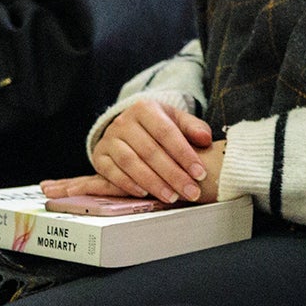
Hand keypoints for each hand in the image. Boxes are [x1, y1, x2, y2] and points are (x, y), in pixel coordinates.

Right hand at [84, 100, 215, 202]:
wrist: (128, 127)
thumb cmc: (158, 126)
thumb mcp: (176, 120)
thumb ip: (193, 128)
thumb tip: (206, 139)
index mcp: (145, 108)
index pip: (166, 132)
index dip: (184, 154)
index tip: (200, 174)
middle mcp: (123, 122)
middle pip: (150, 151)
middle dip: (173, 175)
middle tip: (191, 192)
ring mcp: (109, 139)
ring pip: (130, 163)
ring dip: (153, 183)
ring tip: (172, 197)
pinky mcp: (99, 156)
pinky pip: (112, 173)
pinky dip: (128, 185)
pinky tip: (145, 195)